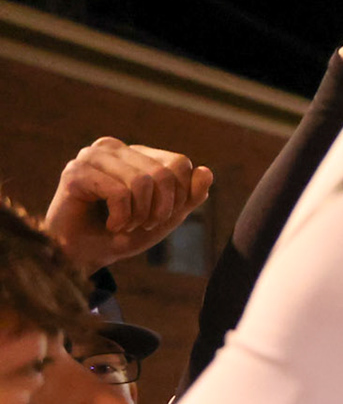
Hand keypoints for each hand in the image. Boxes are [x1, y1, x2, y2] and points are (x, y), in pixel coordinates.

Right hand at [44, 137, 212, 273]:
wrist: (85, 256)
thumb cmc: (123, 233)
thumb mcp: (166, 217)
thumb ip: (189, 196)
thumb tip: (207, 171)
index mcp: (137, 153)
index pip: (179, 163)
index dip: (180, 197)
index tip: (160, 216)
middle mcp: (114, 148)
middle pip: (164, 173)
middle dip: (160, 210)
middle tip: (142, 225)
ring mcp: (92, 156)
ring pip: (142, 182)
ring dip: (139, 216)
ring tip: (125, 225)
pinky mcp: (75, 172)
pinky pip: (119, 193)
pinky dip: (121, 218)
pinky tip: (110, 225)